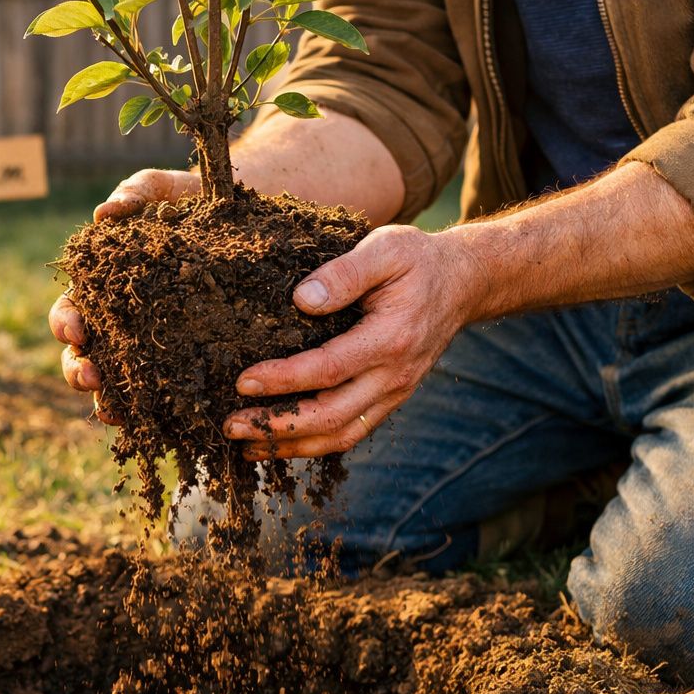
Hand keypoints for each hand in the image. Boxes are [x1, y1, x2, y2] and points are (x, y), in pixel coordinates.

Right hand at [52, 168, 200, 422]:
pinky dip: (153, 411)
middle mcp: (119, 323)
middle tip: (90, 375)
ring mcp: (148, 347)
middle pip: (83, 356)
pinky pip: (162, 393)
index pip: (71, 311)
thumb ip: (134, 194)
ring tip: (114, 409)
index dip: (65, 323)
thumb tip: (103, 213)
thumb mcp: (163, 189)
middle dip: (78, 369)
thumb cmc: (192, 202)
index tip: (75, 330)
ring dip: (107, 399)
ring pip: (115, 383)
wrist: (244, 219)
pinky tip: (159, 423)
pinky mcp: (182, 362)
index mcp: (102, 287)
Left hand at [221, 224, 482, 459]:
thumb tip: (301, 299)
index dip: (284, 380)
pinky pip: (350, 433)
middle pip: (331, 416)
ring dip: (291, 445)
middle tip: (231, 424)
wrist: (463, 284)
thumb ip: (346, 272)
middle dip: (277, 426)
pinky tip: (278, 442)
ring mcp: (394, 393)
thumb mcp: (387, 248)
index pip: (329, 369)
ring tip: (246, 445)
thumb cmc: (417, 261)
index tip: (243, 380)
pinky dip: (313, 444)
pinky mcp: (389, 400)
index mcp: (391, 339)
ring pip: (340, 435)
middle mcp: (394, 376)